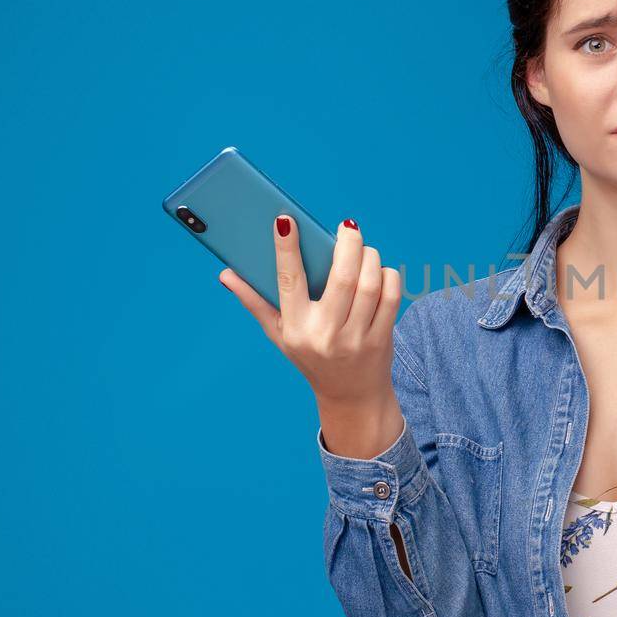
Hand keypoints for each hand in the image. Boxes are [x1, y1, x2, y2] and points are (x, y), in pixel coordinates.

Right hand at [219, 214, 404, 450]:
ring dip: (370, 257)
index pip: (289, 281)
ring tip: (364, 248)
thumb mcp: (280, 334)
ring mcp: (355, 338)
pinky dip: (388, 276)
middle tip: (347, 227)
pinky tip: (381, 270)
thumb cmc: (310, 356)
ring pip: (370, 284)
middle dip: (348, 244)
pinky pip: (390, 297)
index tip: (285, 220)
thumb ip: (255, 302)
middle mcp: (325, 333)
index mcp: (296, 328)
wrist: (350, 396)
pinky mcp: (381, 340)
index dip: (286, 249)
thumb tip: (226, 274)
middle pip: (343, 277)